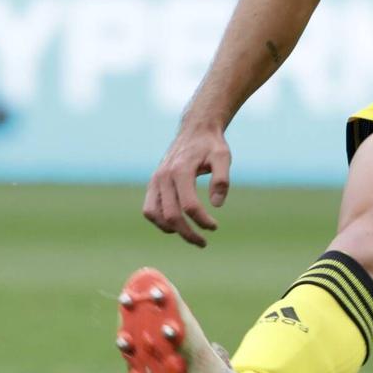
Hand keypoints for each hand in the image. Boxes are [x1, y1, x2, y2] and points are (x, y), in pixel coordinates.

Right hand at [141, 123, 231, 247]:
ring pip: (155, 214)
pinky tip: (176, 225)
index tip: (214, 227)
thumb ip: (222, 180)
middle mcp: (163, 176)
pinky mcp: (153, 183)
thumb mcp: (223, 157)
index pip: (189, 205)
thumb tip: (217, 205)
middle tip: (203, 242)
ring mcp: (155, 180)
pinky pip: (149, 209)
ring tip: (189, 235)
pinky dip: (159, 221)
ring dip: (171, 230)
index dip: (202, 221)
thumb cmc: (210, 145)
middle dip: (187, 233)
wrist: (194, 130)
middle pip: (171, 215)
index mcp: (181, 170)